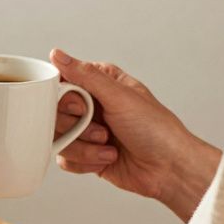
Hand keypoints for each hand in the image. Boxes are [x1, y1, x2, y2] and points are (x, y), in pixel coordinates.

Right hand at [50, 49, 221, 220]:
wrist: (168, 168)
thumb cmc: (156, 129)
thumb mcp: (120, 96)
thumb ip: (85, 75)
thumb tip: (58, 55)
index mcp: (100, 84)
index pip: (61, 85)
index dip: (67, 100)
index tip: (82, 108)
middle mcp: (91, 106)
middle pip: (55, 114)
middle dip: (78, 128)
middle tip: (103, 131)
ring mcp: (87, 131)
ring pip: (59, 139)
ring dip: (85, 148)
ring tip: (109, 146)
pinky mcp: (86, 155)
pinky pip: (65, 159)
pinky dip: (85, 163)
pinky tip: (106, 159)